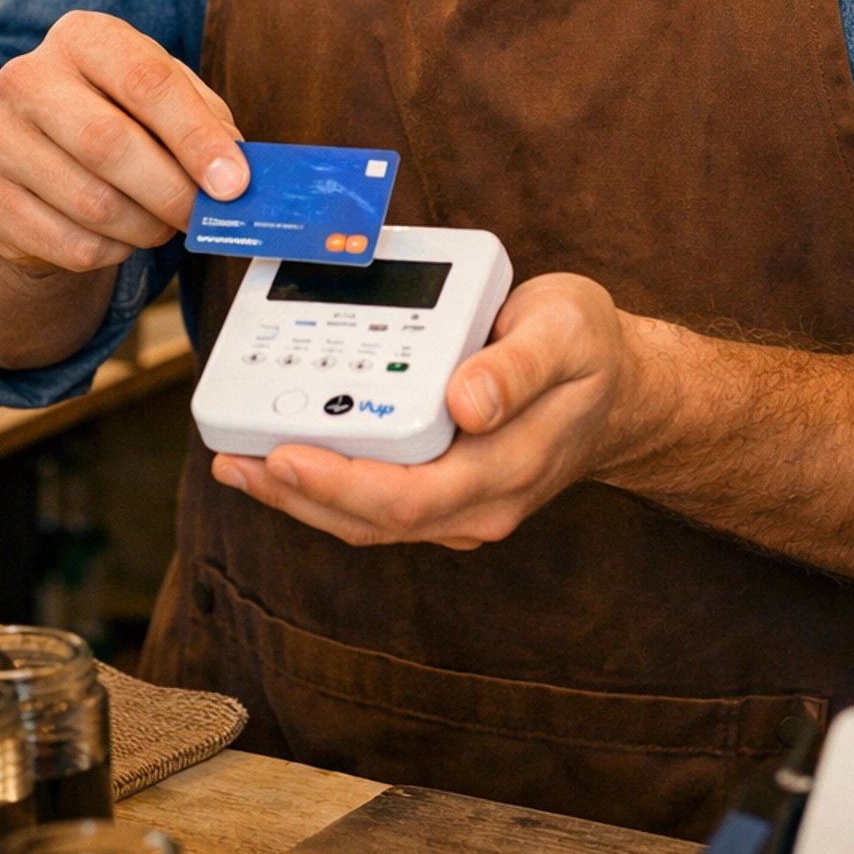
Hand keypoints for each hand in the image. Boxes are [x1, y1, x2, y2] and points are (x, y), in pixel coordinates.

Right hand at [0, 10, 249, 272]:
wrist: (41, 150)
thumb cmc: (122, 113)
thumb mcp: (168, 97)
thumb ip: (206, 124)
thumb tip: (236, 174)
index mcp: (82, 37)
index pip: (145, 81)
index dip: (195, 137)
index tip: (234, 181)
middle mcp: (28, 79)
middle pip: (110, 143)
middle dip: (172, 190)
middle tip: (204, 215)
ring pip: (92, 203)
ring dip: (147, 226)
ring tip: (163, 222)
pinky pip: (70, 244)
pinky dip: (113, 251)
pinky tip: (121, 234)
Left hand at [211, 274, 639, 547]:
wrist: (620, 388)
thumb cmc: (589, 351)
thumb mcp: (565, 333)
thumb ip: (517, 366)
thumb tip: (465, 402)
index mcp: (504, 467)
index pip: (409, 496)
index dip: (339, 483)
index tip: (284, 452)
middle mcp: (478, 502)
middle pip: (374, 521)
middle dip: (297, 494)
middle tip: (233, 458)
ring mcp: (461, 504)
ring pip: (369, 521)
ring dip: (301, 497)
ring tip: (239, 460)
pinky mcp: (446, 490)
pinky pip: (377, 501)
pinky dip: (328, 483)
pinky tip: (288, 453)